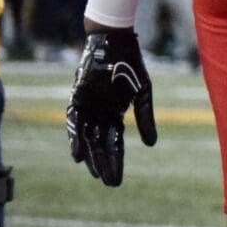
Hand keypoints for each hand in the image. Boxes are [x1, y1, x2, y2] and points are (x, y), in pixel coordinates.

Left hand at [67, 27, 156, 186]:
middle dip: (103, 164)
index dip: (116, 162)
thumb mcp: (144, 94)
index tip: (116, 181)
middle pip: (100, 145)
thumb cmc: (131, 66)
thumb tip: (151, 146)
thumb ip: (146, 118)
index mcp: (115, 114)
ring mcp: (88, 108)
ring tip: (92, 173)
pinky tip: (78, 154)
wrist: (114, 43)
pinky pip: (75, 123)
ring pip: (87, 138)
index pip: (115, 144)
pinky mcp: (78, 99)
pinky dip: (76, 138)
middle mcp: (99, 115)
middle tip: (107, 183)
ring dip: (90, 156)